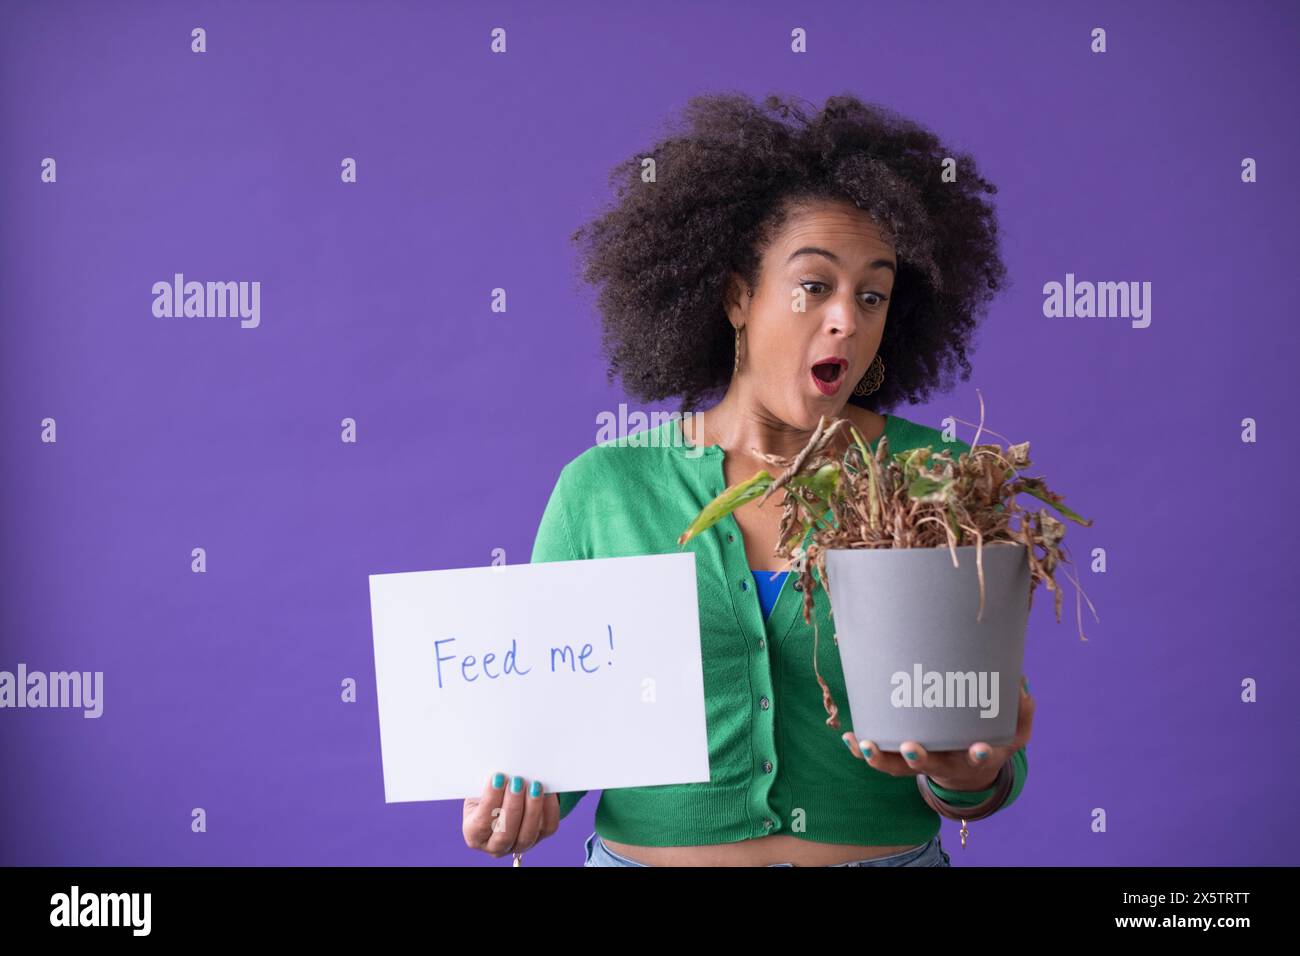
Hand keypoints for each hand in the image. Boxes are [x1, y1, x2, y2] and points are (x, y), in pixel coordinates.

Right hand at [463, 772, 559, 857]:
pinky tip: (548, 791)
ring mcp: (519, 844)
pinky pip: (548, 826)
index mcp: (474, 835)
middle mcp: (496, 846)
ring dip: (532, 807)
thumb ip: (487, 785)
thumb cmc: (488, 791)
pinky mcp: (540, 837)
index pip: (481, 823)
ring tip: (534, 785)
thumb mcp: (479, 789)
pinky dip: (549, 808)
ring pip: (527, 834)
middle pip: (505, 834)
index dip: (490, 801)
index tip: (498, 778)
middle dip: (512, 806)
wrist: (503, 798)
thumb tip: (500, 772)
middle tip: (517, 781)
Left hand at [842, 674, 1034, 791]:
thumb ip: (1020, 710)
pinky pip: (880, 758)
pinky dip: (863, 751)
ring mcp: (921, 762)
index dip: (978, 755)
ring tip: (866, 744)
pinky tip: (849, 737)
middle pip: (931, 766)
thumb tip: (1021, 681)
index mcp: (973, 757)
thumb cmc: (989, 739)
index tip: (978, 748)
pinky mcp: (902, 759)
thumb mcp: (1013, 731)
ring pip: (898, 768)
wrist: (967, 769)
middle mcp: (945, 763)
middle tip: (913, 747)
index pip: (978, 758)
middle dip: (920, 758)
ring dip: (881, 758)